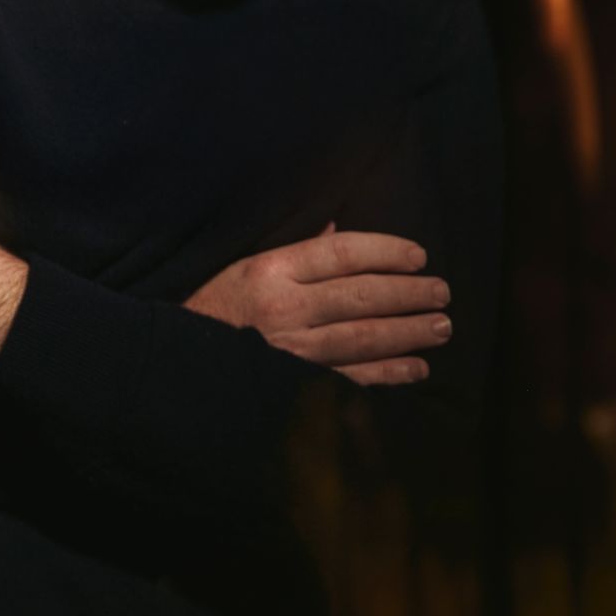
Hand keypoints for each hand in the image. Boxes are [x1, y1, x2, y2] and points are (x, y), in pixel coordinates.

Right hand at [183, 220, 449, 385]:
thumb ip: (296, 251)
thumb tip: (338, 229)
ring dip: (408, 332)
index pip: (341, 253)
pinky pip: (351, 378)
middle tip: (443, 292)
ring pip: (363, 337)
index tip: (419, 255)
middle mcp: (284, 308)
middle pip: (361, 295)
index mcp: (271, 269)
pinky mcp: (294, 386)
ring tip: (442, 326)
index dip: (386, 251)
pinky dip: (387, 374)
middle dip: (409, 293)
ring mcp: (291, 350)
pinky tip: (415, 368)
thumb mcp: (245, 266)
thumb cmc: (213, 308)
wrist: (172, 365)